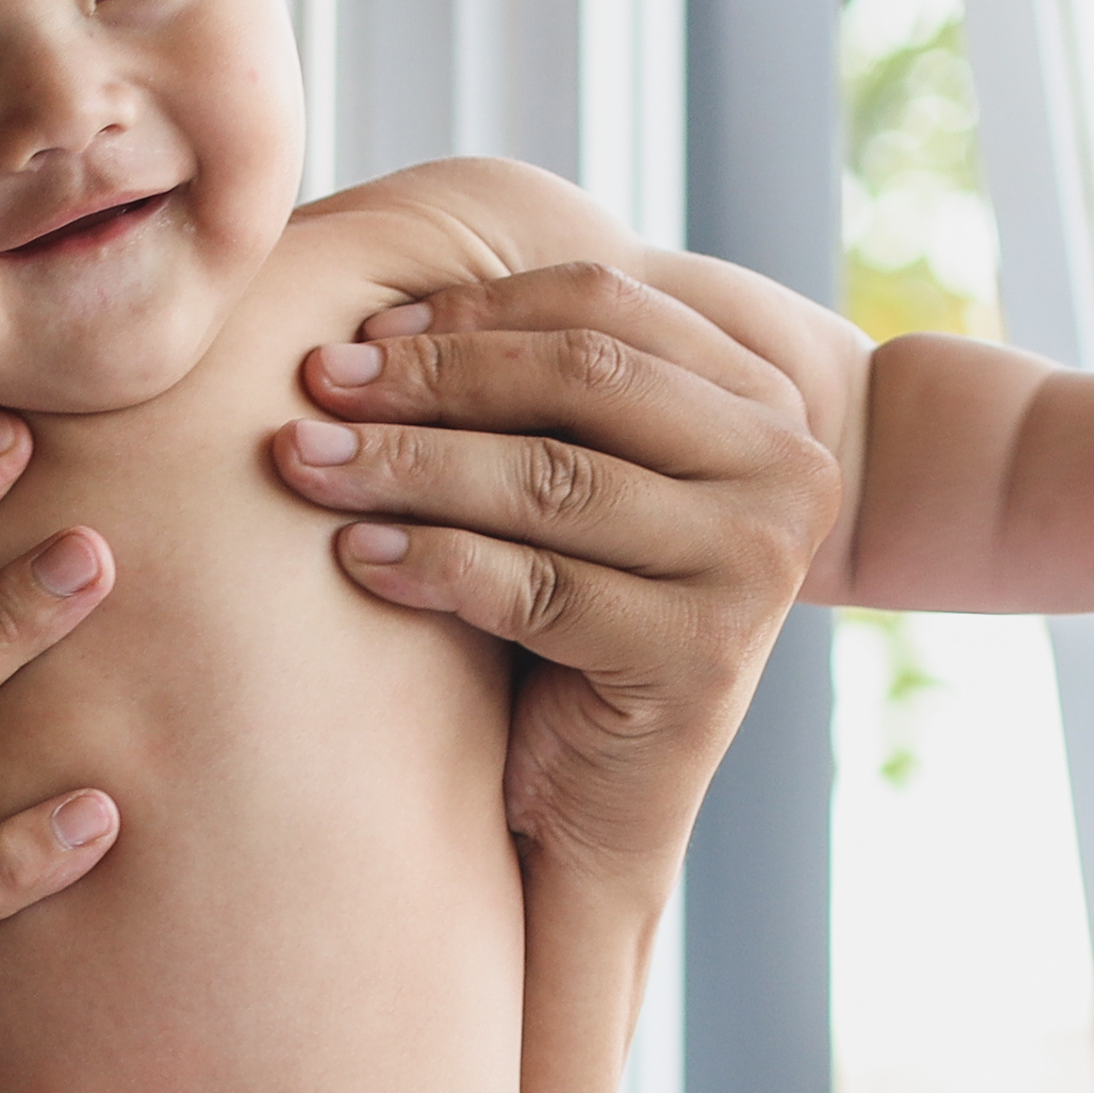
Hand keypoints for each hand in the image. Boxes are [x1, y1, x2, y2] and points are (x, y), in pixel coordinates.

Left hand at [264, 266, 831, 880]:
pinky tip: (355, 556)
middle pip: (582, 378)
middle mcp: (787, 472)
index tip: (362, 332)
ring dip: (409, 463)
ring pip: (552, 477)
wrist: (602, 808)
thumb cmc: (566, 629)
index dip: (474, 311)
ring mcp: (757, 565)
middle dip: (432, 376)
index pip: (608, 307)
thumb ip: (542, 390)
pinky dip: (433, 563)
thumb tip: (387, 284)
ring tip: (306, 462)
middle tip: (315, 383)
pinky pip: (539, 586)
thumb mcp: (572, 484)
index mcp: (763, 402)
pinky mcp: (704, 657)